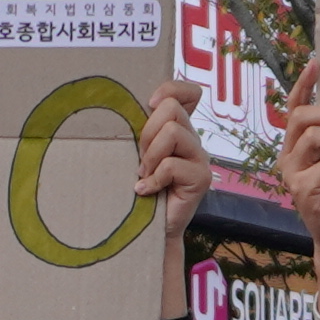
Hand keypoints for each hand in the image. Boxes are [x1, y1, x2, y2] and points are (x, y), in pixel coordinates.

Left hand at [140, 82, 213, 250]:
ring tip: (144, 175)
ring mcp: (200, 158)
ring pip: (171, 132)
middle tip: (141, 160)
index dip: (170, 89)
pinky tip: (145, 191)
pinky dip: (153, 179)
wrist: (148, 230)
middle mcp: (193, 139)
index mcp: (179, 128)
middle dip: (147, 133)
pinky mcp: (201, 178)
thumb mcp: (136, 153)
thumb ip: (139, 131)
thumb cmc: (137, 190)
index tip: (149, 105)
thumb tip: (118, 105)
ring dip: (150, 156)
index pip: (188, 92)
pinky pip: (172, 164)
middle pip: (171, 108)